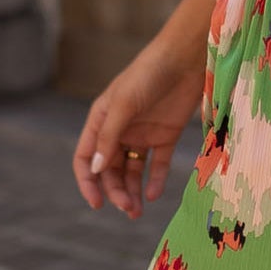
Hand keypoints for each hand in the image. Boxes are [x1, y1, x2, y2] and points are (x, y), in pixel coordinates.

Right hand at [73, 37, 202, 218]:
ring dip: (132, 191)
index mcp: (101, 120)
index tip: (97, 203)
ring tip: (137, 211)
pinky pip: (157, 164)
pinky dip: (155, 180)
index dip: (88, 182)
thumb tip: (95, 169)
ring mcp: (142, 134)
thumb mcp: (124, 104)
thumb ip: (109, 137)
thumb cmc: (148, 74)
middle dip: (115, 191)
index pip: (85, 158)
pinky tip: (153, 194)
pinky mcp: (166, 135)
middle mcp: (119, 130)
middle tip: (128, 208)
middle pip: (109, 170)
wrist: (185, 58)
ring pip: (132, 171)